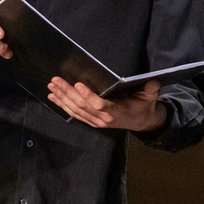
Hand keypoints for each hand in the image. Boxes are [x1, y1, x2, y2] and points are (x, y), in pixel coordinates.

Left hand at [47, 77, 166, 131]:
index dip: (87, 96)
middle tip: (55, 81)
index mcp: (116, 111)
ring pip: (75, 110)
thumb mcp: (150, 97)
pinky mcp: (91, 121)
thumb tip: (153, 81)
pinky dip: (62, 105)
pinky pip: (74, 114)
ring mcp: (95, 121)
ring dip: (61, 98)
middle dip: (67, 93)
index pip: (99, 104)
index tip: (78, 84)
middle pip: (81, 106)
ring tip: (51, 87)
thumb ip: (150, 89)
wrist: (142, 122)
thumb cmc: (144, 106)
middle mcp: (103, 118)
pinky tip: (53, 98)